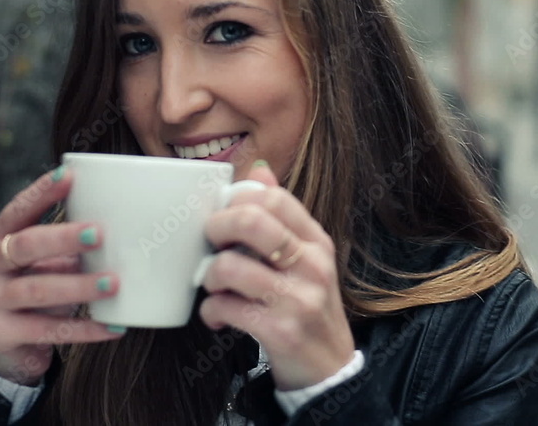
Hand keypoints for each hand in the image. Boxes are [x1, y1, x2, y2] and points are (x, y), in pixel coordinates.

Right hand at [0, 167, 125, 385]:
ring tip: (113, 283)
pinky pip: (46, 330)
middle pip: (23, 246)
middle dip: (62, 238)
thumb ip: (68, 245)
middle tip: (99, 233)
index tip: (69, 175)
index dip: (41, 193)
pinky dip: (83, 329)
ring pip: (35, 290)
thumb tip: (123, 228)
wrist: (6, 345)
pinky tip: (112, 326)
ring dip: (78, 286)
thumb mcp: (44, 261)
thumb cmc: (35, 287)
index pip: (18, 210)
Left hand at [198, 162, 355, 390]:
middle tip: (210, 242)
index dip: (237, 199)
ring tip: (214, 286)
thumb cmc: (307, 306)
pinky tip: (219, 316)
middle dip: (216, 227)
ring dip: (208, 276)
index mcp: (316, 241)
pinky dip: (211, 312)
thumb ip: (282, 215)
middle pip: (250, 221)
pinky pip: (225, 307)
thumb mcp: (306, 258)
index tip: (224, 214)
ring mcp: (298, 299)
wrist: (329, 367)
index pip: (273, 198)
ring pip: (230, 266)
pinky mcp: (280, 331)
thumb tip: (258, 169)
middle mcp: (312, 265)